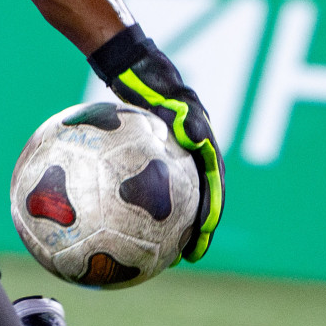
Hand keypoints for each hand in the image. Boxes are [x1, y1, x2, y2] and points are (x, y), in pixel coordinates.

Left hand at [107, 47, 225, 261]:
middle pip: (197, 201)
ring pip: (172, 198)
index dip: (211, 216)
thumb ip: (188, 118)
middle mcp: (189, 159)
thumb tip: (196, 138)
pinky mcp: (149, 159)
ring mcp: (170, 160)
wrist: (134, 69)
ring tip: (156, 251)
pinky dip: (134, 205)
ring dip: (169, 225)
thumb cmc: (153, 82)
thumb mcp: (174, 98)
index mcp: (202, 152)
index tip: (203, 238)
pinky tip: (113, 223)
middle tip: (186, 256)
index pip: (212, 189)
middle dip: (196, 230)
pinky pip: (144, 186)